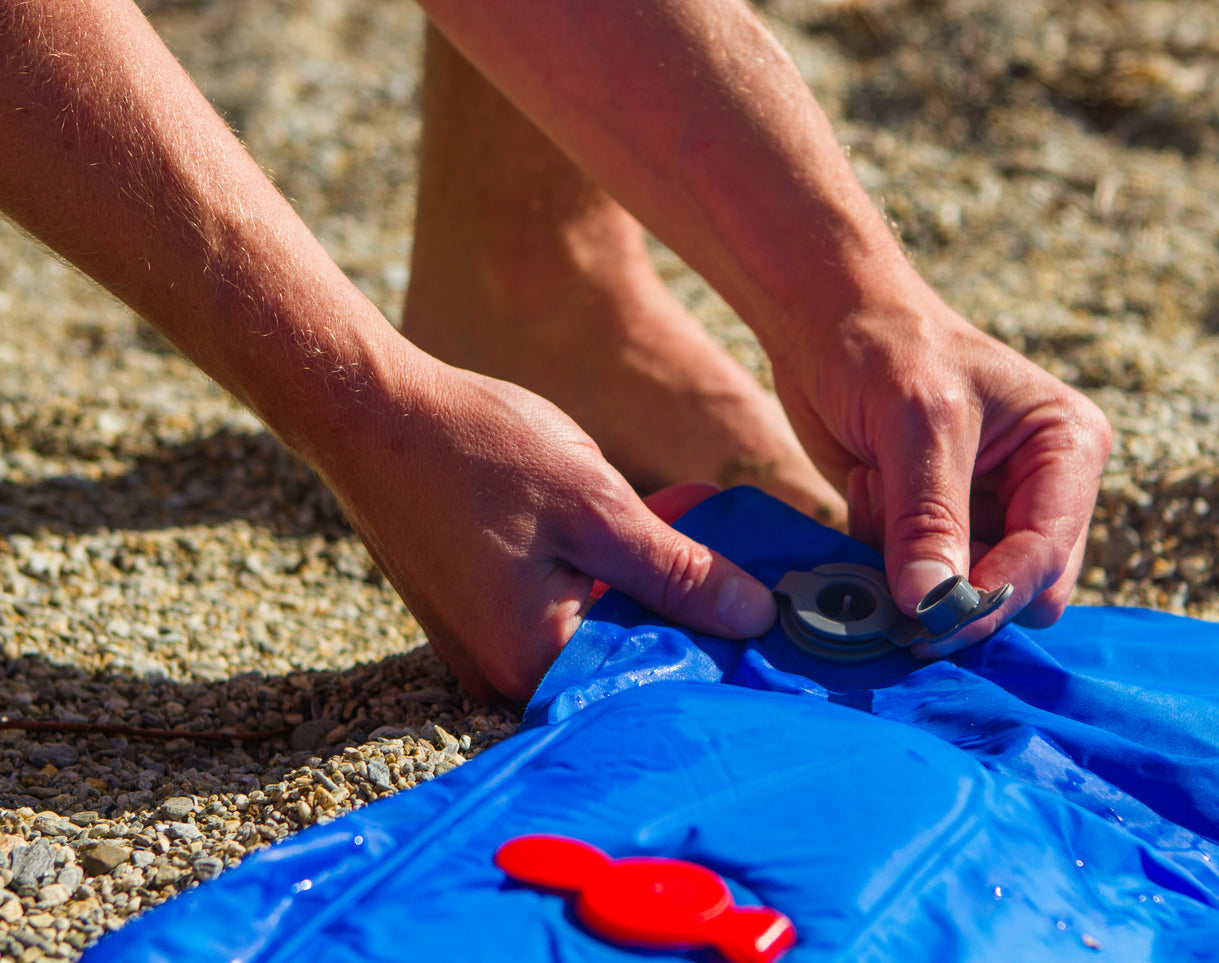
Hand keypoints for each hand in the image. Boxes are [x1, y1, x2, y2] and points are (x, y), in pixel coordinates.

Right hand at [312, 353, 777, 699]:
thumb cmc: (477, 453)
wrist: (372, 414)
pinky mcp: (480, 617)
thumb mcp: (597, 507)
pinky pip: (563, 611)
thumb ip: (678, 573)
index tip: (773, 616)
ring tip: (702, 523)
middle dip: (691, 608)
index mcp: (537, 661)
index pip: (654, 681)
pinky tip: (645, 525)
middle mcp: (507, 674)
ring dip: (653, 584)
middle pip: (627, 658)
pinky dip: (606, 575)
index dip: (720, 647)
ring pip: (599, 630)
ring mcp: (488, 648)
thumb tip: (755, 619)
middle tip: (748, 560)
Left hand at [770, 284, 1111, 656]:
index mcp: (1066, 448)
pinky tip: (867, 489)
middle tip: (892, 557)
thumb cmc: (885, 347)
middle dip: (954, 583)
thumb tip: (932, 605)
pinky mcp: (940, 526)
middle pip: (1022, 590)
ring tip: (876, 489)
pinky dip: (885, 553)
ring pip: (967, 593)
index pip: (1050, 553)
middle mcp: (1040, 487)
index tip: (934, 617)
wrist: (825, 320)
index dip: (996, 592)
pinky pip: (922, 580)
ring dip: (911, 563)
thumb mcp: (917, 424)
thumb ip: (929, 518)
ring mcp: (990, 510)